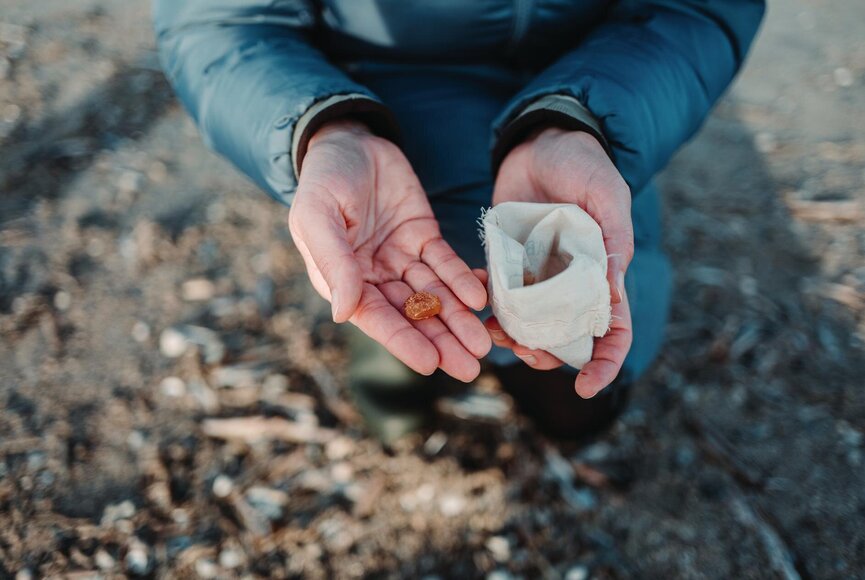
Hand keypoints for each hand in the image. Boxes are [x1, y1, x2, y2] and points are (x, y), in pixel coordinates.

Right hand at [288, 120, 490, 381]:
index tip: (430, 364)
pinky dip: (462, 280)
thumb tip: (344, 313)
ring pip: (433, 294)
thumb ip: (334, 263)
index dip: (403, 341)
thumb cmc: (323, 179)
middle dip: (441, 340)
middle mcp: (374, 276)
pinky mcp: (423, 236)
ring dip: (458, 319)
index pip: (376, 318)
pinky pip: (445, 263)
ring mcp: (401, 257)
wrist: (348, 139)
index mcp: (343, 279)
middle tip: (470, 367)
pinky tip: (479, 297)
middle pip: (412, 314)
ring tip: (483, 342)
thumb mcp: (317, 216)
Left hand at [488, 127, 633, 397]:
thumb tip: (613, 291)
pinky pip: (497, 294)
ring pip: (527, 324)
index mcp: (603, 276)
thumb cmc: (586, 166)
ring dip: (512, 337)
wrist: (542, 142)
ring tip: (494, 333)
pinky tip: (475, 302)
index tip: (585, 387)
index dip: (604, 363)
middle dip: (545, 355)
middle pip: (563, 338)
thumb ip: (612, 239)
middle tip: (523, 352)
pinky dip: (487, 305)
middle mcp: (569, 284)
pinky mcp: (507, 262)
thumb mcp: (607, 197)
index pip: (612, 331)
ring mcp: (537, 276)